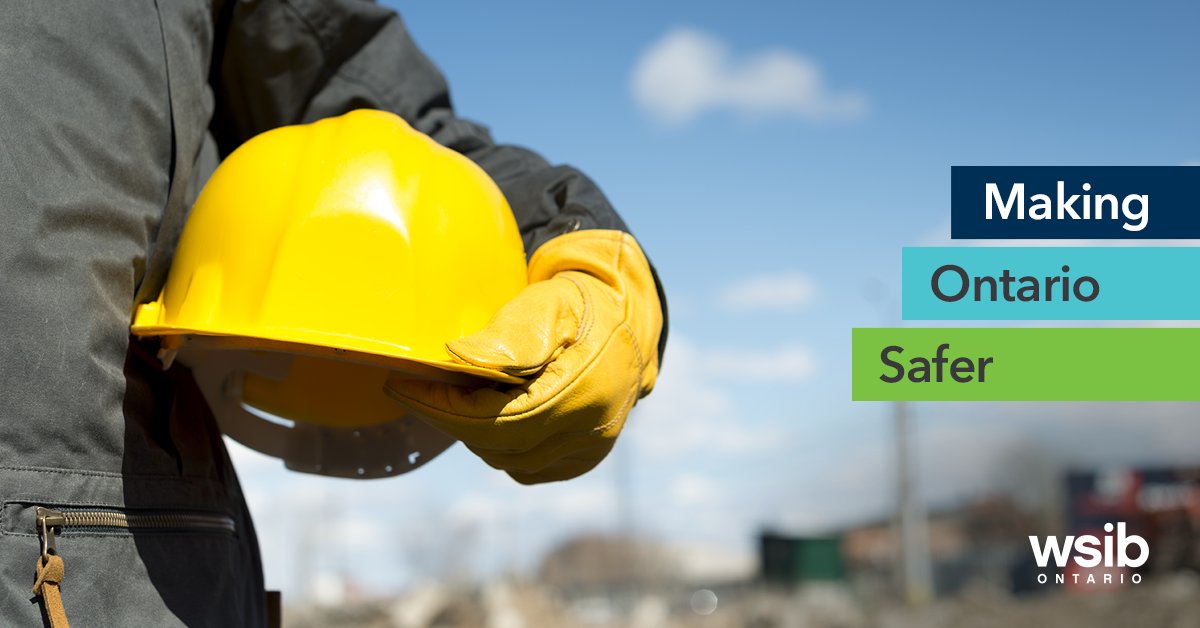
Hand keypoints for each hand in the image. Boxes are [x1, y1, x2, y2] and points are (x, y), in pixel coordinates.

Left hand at [384, 229, 662, 483]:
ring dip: (476, 433)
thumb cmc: (577, 305)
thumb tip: (458, 358)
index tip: (400, 386)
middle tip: (423, 389)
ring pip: (510, 461)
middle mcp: (591, 429)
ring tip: (459, 397)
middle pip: (499, 445)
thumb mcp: (544, 305)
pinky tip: (492, 415)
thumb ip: (507, 336)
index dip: (441, 408)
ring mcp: (590, 449)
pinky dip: (502, 447)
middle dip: (452, 419)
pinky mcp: (586, 458)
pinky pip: (528, 468)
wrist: (623, 320)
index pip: (495, 419)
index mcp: (581, 390)